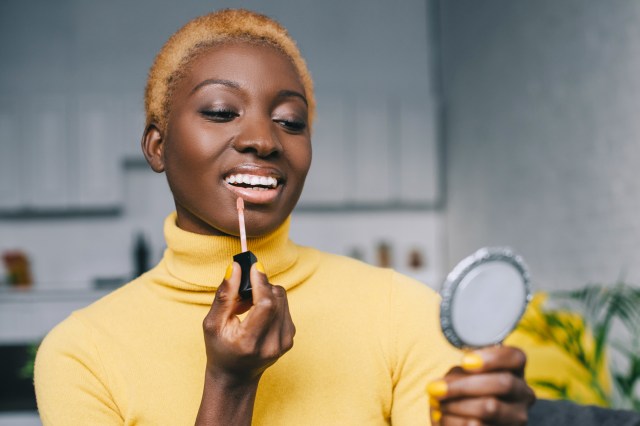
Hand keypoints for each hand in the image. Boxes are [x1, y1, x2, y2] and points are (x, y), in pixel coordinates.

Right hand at [202, 262, 295, 385]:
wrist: (236, 376)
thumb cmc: (220, 349)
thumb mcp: (213, 324)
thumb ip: (225, 295)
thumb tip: (236, 267)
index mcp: (250, 342)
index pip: (266, 304)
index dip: (261, 281)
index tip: (253, 266)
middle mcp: (272, 344)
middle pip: (276, 298)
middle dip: (261, 285)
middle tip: (243, 291)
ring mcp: (285, 342)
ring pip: (282, 299)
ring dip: (266, 293)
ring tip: (247, 305)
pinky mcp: (291, 337)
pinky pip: (285, 306)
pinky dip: (272, 302)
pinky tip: (257, 313)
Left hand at [427, 346, 534, 424]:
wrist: (463, 422)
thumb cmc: (463, 393)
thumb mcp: (462, 377)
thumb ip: (460, 375)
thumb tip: (447, 385)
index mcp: (515, 371)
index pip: (515, 357)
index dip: (492, 358)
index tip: (464, 362)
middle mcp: (523, 394)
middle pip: (503, 383)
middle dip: (463, 386)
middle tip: (434, 388)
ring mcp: (518, 418)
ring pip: (490, 407)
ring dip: (455, 405)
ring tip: (437, 404)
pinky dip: (452, 421)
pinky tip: (441, 418)